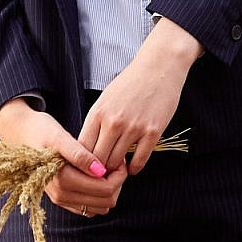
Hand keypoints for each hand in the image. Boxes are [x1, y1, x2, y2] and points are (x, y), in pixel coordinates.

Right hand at [0, 97, 125, 215]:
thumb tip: (100, 170)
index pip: (106, 189)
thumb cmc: (42, 131)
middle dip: (117, 182)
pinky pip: (90, 207)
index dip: (119, 174)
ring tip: (107, 168)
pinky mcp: (63, 200)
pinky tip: (98, 175)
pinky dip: (100, 194)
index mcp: (62, 181)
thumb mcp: (60, 137)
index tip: (119, 158)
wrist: (22, 135)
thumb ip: (79, 154)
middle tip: (116, 162)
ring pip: (101, 207)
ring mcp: (61, 200)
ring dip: (110, 189)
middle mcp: (61, 195)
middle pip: (106, 201)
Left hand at [78, 20, 200, 175]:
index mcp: (98, 112)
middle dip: (98, 169)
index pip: (82, 148)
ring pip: (117, 162)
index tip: (86, 167)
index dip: (82, 162)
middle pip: (98, 159)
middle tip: (101, 173)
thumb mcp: (106, 99)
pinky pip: (139, 160)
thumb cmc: (131, 83)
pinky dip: (134, 168)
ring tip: (117, 168)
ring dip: (116, 170)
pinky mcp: (153, 132)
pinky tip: (132, 166)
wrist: (159, 67)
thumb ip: (96, 122)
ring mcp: (134, 128)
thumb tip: (87, 148)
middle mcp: (113, 122)